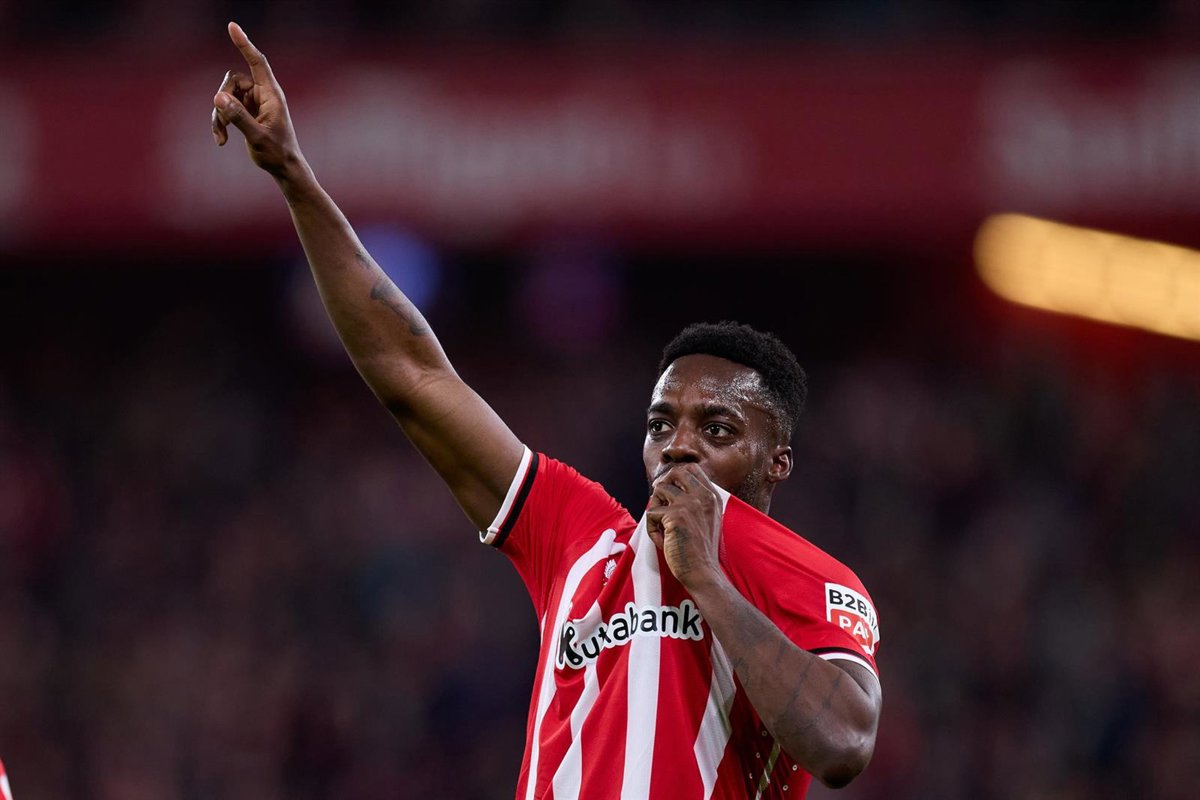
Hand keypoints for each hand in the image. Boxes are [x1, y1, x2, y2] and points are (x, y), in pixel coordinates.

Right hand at [211, 22, 304, 178]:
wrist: (283, 167)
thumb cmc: (277, 152)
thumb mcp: (256, 136)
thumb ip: (238, 117)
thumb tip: (217, 97)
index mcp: (272, 94)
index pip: (257, 62)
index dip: (245, 44)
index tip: (232, 27)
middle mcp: (262, 94)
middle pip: (233, 82)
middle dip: (222, 101)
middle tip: (222, 123)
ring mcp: (253, 102)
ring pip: (225, 96)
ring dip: (219, 115)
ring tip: (221, 137)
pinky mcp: (246, 112)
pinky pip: (225, 108)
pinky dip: (220, 122)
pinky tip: (220, 141)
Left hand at [645, 463, 722, 589]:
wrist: (703, 572)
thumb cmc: (700, 550)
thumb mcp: (706, 520)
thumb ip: (695, 502)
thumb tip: (666, 487)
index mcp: (712, 496)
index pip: (692, 469)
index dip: (675, 477)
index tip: (669, 494)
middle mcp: (703, 496)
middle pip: (675, 473)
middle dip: (662, 486)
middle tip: (660, 504)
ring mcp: (690, 504)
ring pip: (659, 490)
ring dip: (655, 508)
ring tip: (661, 527)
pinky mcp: (675, 515)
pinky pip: (651, 513)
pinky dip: (652, 528)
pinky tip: (662, 541)